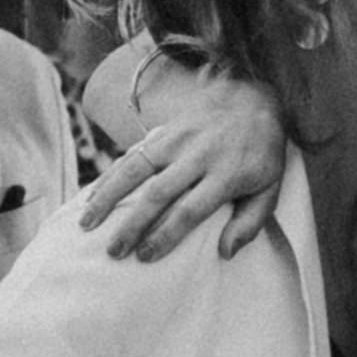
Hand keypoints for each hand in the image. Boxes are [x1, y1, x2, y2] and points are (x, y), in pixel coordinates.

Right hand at [80, 66, 291, 262]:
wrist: (253, 100)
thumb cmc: (261, 155)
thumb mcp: (270, 189)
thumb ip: (251, 223)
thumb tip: (225, 252)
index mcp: (227, 173)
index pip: (190, 209)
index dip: (166, 234)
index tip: (145, 256)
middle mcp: (198, 155)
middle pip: (158, 193)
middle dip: (132, 224)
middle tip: (113, 251)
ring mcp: (178, 139)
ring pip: (136, 169)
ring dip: (108, 197)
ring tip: (86, 224)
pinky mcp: (164, 130)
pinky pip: (131, 154)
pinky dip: (109, 176)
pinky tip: (91, 197)